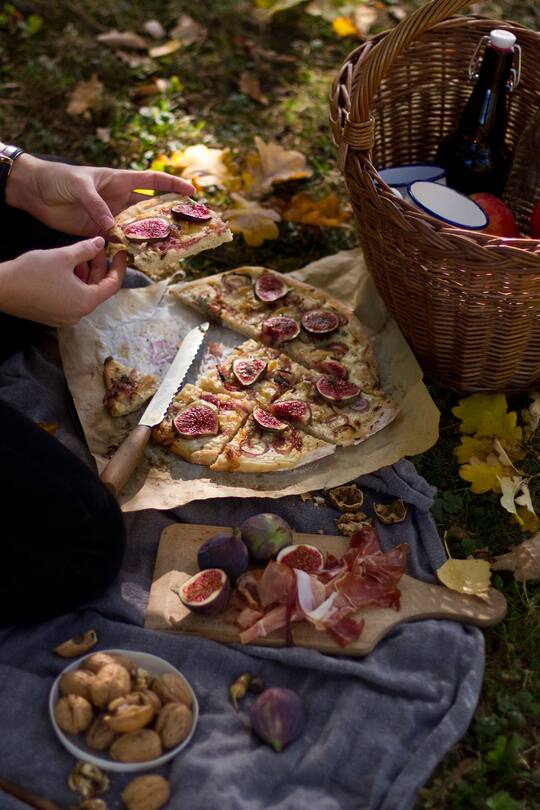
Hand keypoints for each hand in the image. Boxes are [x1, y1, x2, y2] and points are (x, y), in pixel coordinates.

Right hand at [0, 237, 126, 325]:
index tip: (122, 253)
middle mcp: (78, 314)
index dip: (120, 267)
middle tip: (98, 247)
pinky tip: (68, 267)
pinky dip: (75, 283)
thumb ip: (86, 249)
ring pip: (84, 293)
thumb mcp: (63, 256)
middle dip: (99, 267)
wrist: (1, 289)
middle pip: (98, 289)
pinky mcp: (53, 315)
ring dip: (86, 274)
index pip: (113, 285)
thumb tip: (100, 243)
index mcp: (86, 302)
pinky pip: (71, 298)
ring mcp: (65, 317)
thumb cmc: (32, 272)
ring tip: (80, 254)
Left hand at [6, 154, 193, 236]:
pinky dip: (129, 248)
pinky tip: (140, 256)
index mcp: (119, 180)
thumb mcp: (79, 186)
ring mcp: (111, 216)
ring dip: (150, 236)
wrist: (36, 192)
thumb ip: (96, 205)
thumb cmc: (59, 179)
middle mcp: (120, 199)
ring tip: (169, 246)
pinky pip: (119, 241)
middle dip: (169, 215)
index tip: (191, 191)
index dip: (172, 185)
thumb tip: (111, 226)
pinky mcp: (100, 231)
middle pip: (150, 208)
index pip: (152, 181)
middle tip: (188, 225)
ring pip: (137, 228)